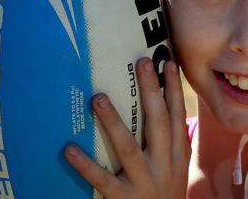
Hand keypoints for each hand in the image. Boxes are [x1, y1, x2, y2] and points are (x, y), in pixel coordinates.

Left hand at [63, 58, 190, 198]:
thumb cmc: (166, 193)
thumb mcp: (177, 167)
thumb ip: (172, 142)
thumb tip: (161, 107)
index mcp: (178, 154)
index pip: (178, 116)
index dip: (174, 89)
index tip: (168, 63)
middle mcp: (164, 164)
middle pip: (159, 122)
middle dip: (151, 91)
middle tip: (142, 62)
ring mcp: (144, 181)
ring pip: (128, 147)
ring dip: (113, 121)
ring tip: (98, 97)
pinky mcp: (124, 198)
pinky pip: (102, 179)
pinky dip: (85, 164)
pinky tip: (69, 149)